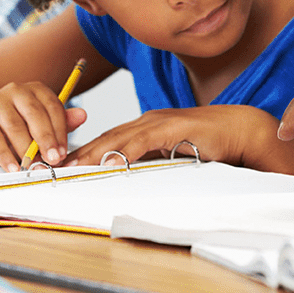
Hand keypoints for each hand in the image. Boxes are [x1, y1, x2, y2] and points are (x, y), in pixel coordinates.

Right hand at [0, 82, 86, 171]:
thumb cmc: (16, 131)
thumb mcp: (40, 126)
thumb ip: (61, 122)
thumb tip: (83, 115)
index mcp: (36, 90)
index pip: (53, 106)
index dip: (60, 130)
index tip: (64, 152)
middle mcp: (16, 90)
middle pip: (35, 114)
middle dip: (46, 139)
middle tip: (53, 160)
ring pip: (15, 126)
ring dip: (26, 150)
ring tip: (34, 167)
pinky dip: (5, 156)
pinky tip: (14, 169)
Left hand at [64, 105, 293, 174]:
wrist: (239, 129)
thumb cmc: (209, 142)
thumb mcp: (173, 152)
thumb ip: (152, 158)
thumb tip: (129, 173)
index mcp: (146, 125)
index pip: (108, 140)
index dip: (84, 152)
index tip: (62, 166)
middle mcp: (148, 120)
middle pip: (106, 137)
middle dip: (79, 152)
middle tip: (54, 167)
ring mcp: (159, 121)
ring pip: (118, 138)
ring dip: (93, 152)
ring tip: (71, 167)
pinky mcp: (172, 127)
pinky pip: (143, 141)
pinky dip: (123, 151)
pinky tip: (109, 161)